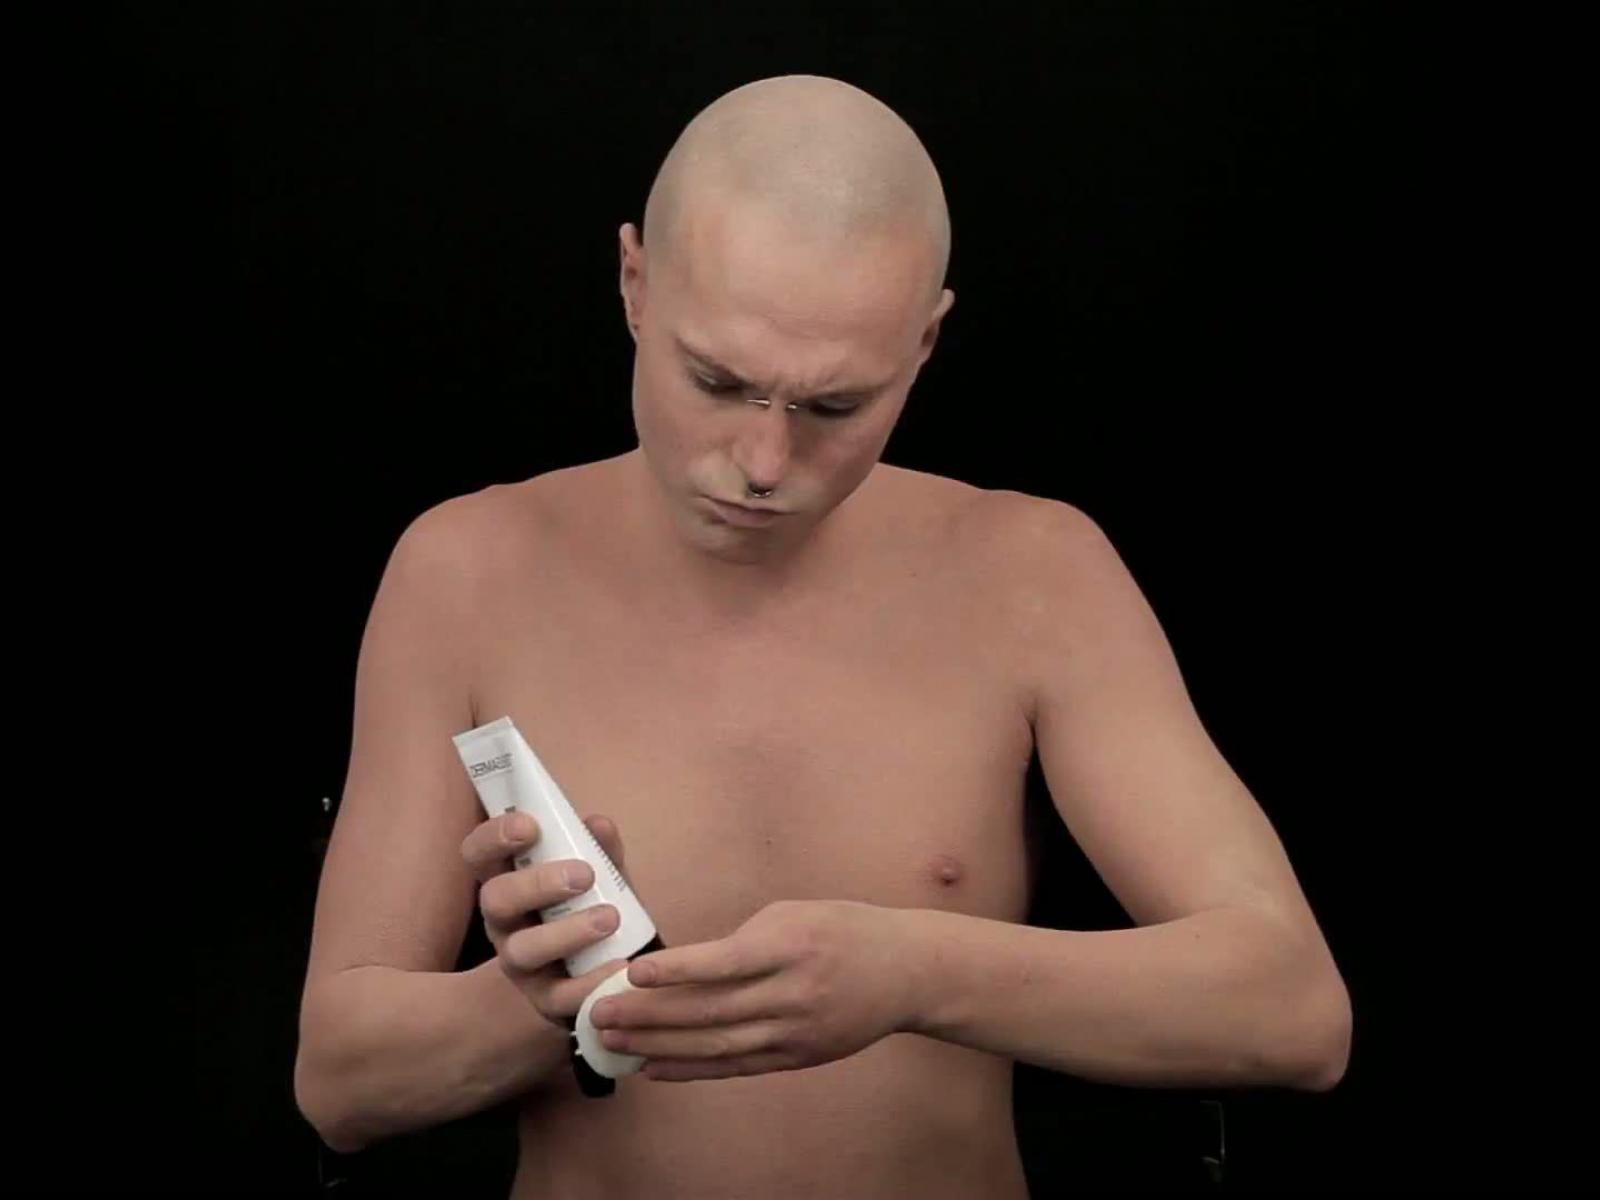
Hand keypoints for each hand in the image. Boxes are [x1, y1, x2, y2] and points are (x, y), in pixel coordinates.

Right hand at [460, 811, 631, 1023]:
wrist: (609, 964)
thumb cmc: (595, 905)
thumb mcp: (602, 873)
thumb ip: (601, 849)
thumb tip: (599, 825)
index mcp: (510, 881)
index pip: (478, 853)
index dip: (493, 837)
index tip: (529, 826)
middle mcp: (504, 922)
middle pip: (495, 900)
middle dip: (536, 884)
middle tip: (584, 875)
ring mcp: (520, 963)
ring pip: (521, 951)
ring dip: (566, 932)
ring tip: (610, 918)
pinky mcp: (545, 1000)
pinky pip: (560, 996)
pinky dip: (591, 981)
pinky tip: (621, 965)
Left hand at [588, 898, 916, 1081]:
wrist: (905, 972)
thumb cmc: (844, 930)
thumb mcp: (795, 914)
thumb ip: (743, 940)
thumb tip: (686, 967)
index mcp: (790, 946)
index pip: (723, 963)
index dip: (676, 971)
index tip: (633, 972)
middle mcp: (792, 993)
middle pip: (709, 1010)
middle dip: (648, 1014)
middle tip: (600, 1013)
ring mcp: (794, 1031)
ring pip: (715, 1044)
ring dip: (658, 1046)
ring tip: (614, 1041)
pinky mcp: (796, 1057)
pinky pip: (735, 1066)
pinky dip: (691, 1069)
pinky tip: (655, 1068)